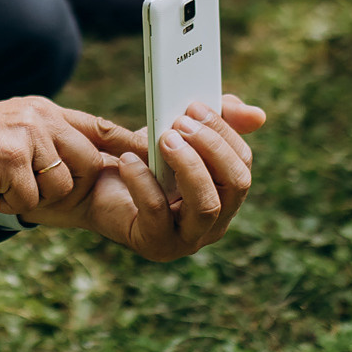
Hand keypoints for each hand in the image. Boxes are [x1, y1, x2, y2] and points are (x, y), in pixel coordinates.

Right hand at [0, 98, 147, 213]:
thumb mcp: (10, 134)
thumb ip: (46, 143)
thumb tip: (87, 165)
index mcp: (44, 111)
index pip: (100, 126)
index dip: (128, 145)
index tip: (152, 157)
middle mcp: (41, 117)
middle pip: (89, 163)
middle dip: (66, 186)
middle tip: (24, 184)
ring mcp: (27, 135)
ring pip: (62, 186)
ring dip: (31, 196)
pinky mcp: (11, 158)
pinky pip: (30, 199)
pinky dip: (7, 203)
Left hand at [19, 95, 265, 261]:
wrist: (95, 188)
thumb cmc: (144, 160)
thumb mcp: (179, 134)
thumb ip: (217, 119)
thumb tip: (257, 115)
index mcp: (224, 194)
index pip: (242, 165)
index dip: (224, 134)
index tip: (195, 106)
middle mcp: (214, 221)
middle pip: (236, 185)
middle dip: (212, 148)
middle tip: (180, 123)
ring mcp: (188, 238)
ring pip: (206, 206)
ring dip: (188, 166)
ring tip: (163, 139)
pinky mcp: (155, 245)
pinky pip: (157, 213)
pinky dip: (144, 182)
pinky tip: (128, 160)